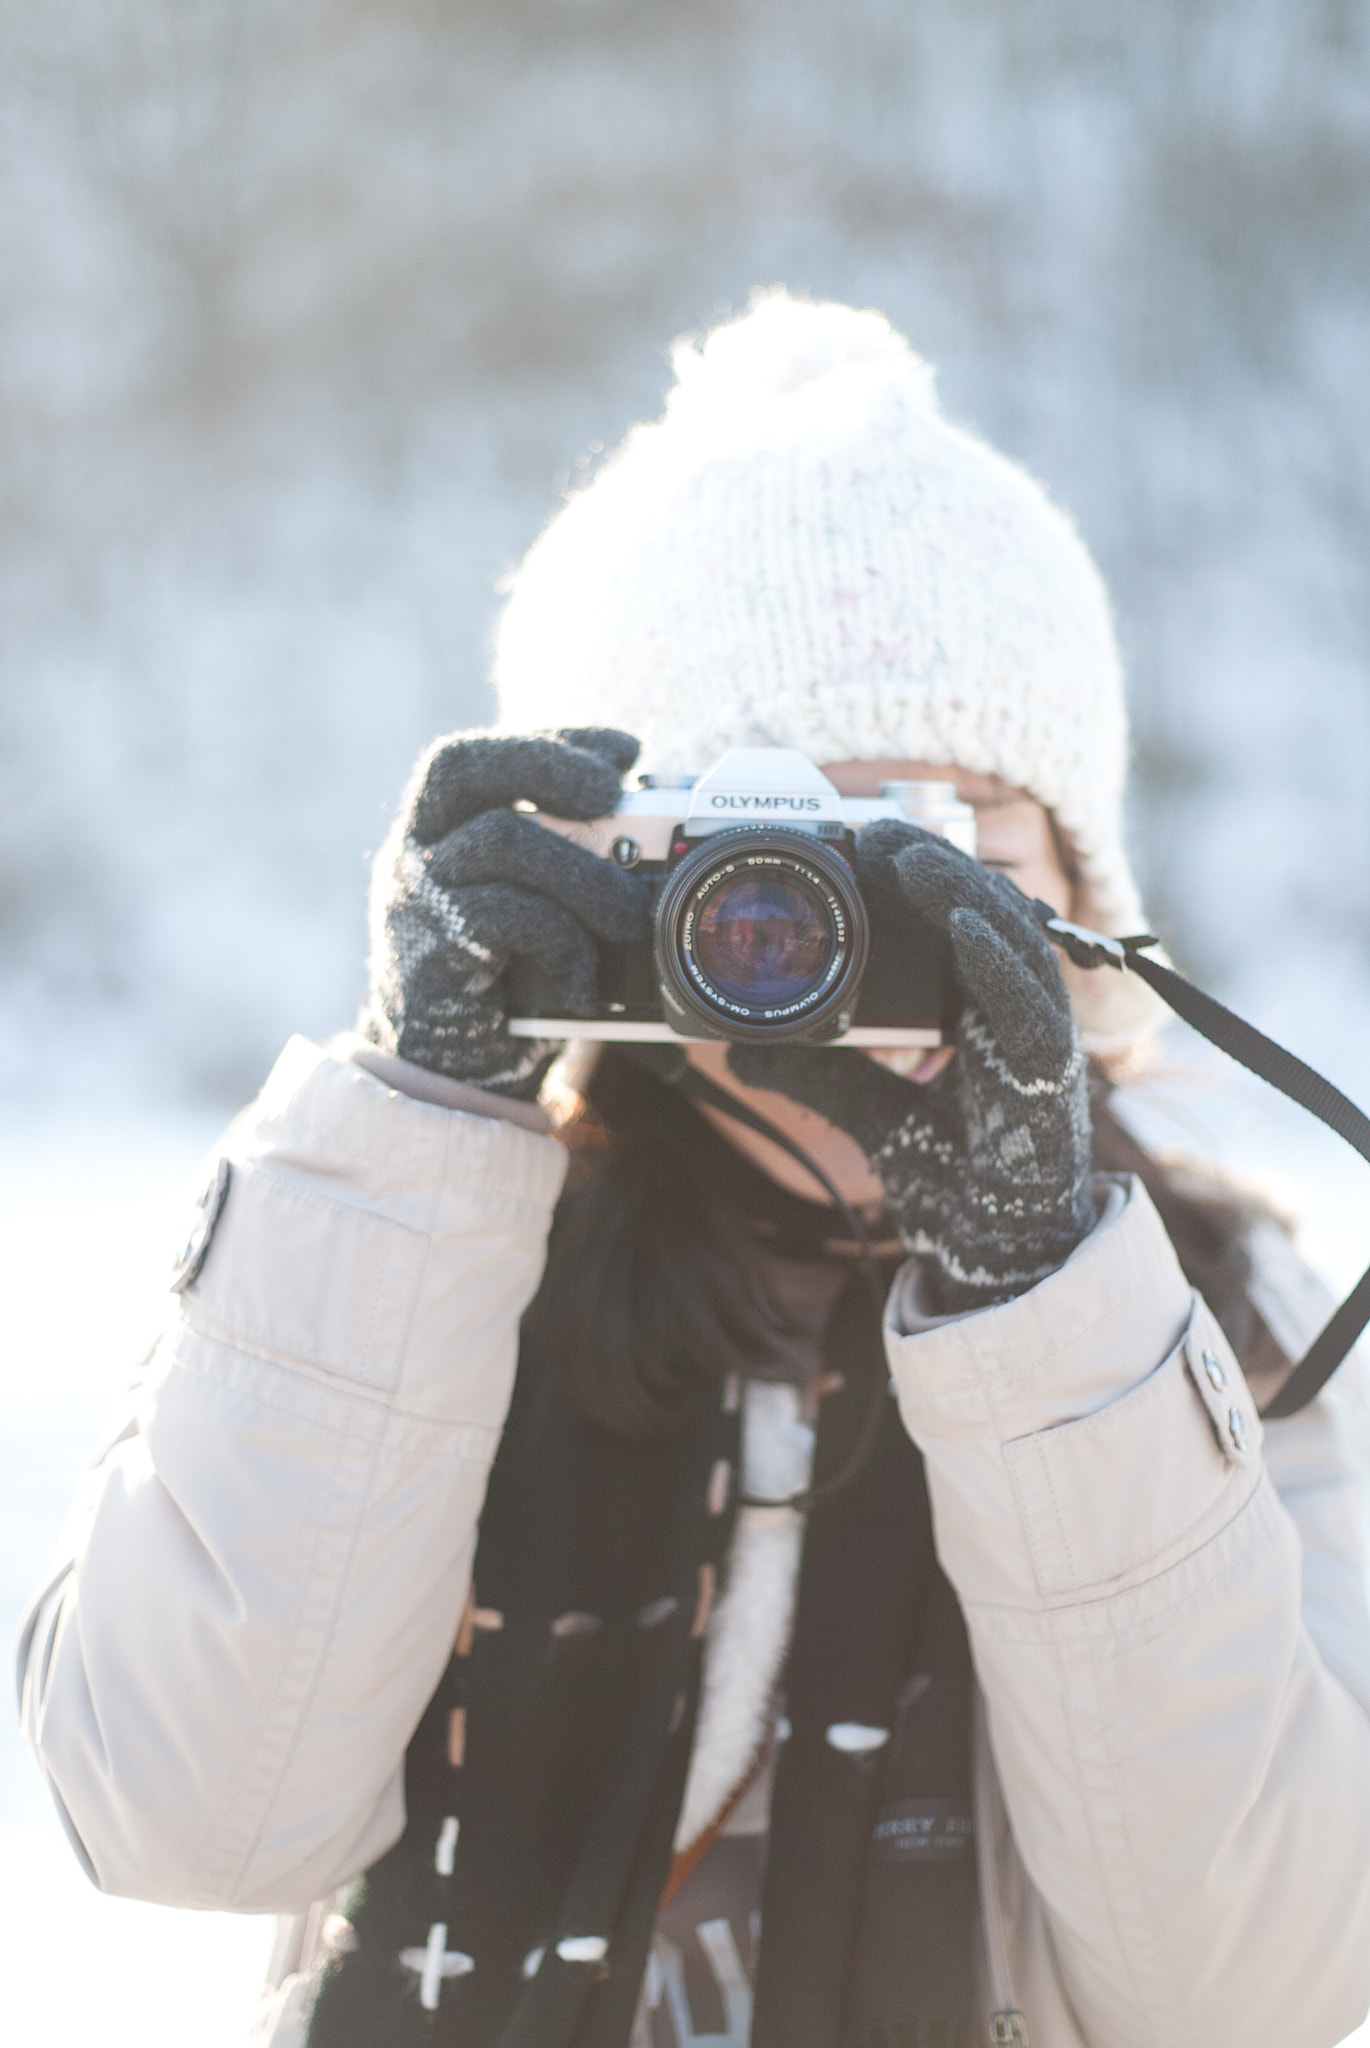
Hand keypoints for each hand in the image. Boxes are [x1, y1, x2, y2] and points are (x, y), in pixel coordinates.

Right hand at [360, 727, 648, 1098]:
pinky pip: (507, 916)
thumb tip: (655, 838)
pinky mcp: (429, 952)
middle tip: (614, 792)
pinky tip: (584, 983)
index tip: (629, 749)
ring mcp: (413, 899)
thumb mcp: (538, 913)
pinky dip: (563, 943)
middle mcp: (414, 852)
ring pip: (502, 838)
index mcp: (439, 831)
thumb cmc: (507, 986)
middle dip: (547, 762)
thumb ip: (567, 866)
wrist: (452, 1079)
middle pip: (464, 766)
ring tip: (632, 919)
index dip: (553, 741)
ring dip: (585, 874)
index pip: (483, 756)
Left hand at [728, 821, 1093, 1310]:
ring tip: (907, 854)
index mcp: (981, 1013)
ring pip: (1013, 942)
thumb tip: (738, 1043)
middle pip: (986, 915)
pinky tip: (963, 923)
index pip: (954, 924)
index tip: (860, 846)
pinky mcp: (1048, 1079)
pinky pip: (1030, 1006)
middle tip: (876, 833)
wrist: (997, 1262)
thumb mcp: (868, 1111)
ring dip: (960, 890)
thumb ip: (817, 1071)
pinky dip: (998, 960)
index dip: (915, 881)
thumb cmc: (954, 1182)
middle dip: (934, 868)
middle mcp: (1015, 1016)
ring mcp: (1037, 1043)